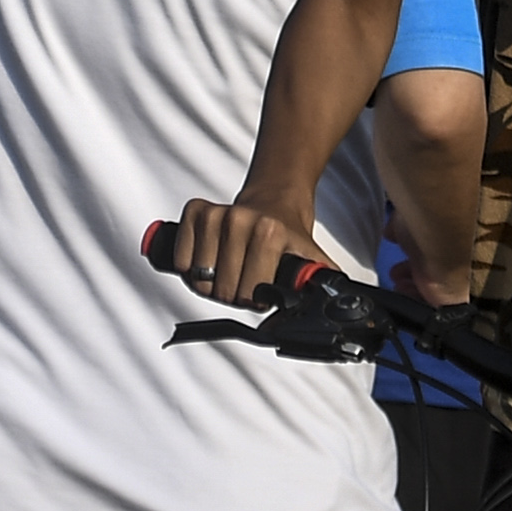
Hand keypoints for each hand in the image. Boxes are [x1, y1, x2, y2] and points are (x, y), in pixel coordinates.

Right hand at [176, 193, 315, 308]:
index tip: (263, 291)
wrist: (276, 201)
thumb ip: (319, 285)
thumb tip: (331, 310)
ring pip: (198, 279)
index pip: (247, 294)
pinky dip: (190, 268)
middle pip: (221, 290)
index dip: (255, 301)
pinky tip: (210, 259)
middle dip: (233, 295)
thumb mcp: (310, 259)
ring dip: (211, 284)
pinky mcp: (195, 210)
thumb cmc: (288, 235)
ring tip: (230, 271)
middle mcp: (239, 220)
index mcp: (269, 232)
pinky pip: (180, 261)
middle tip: (246, 281)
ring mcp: (215, 214)